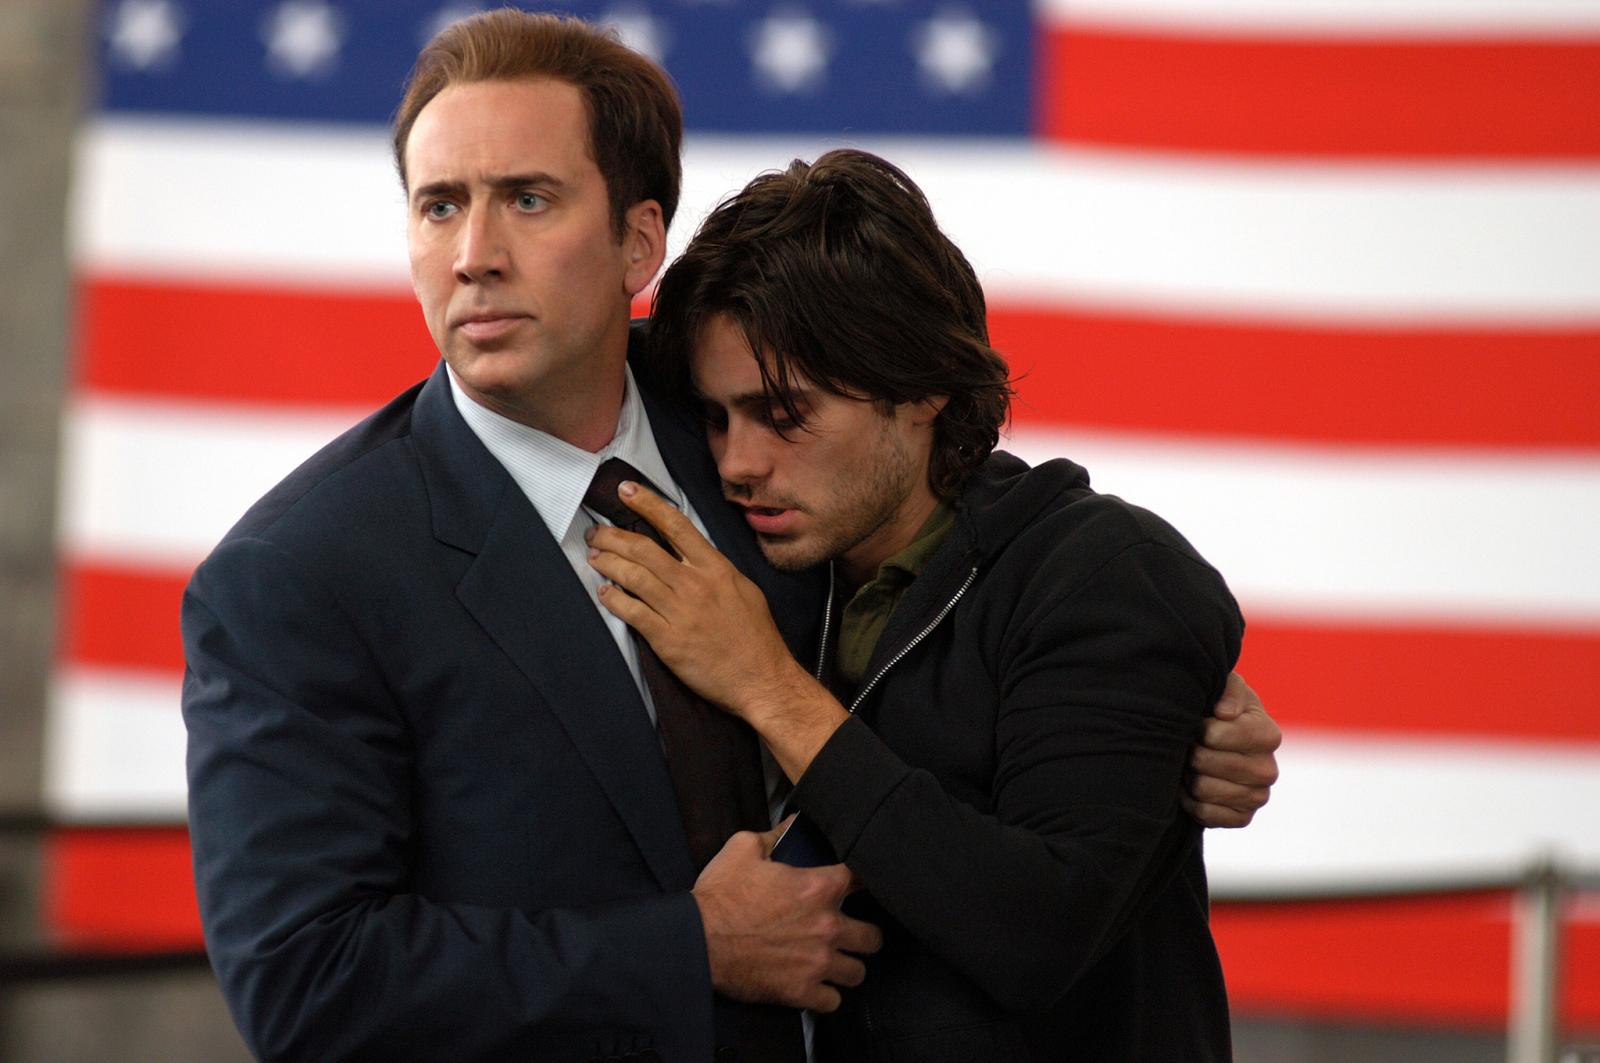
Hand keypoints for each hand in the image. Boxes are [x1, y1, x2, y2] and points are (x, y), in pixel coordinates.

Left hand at [586, 479, 801, 715]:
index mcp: (716, 568)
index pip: (676, 525)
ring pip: (633, 577)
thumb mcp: (744, 589)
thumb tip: (693, 554)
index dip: (647, 504)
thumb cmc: (756, 636)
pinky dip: (614, 599)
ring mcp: (680, 612)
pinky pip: (632, 612)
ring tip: (594, 557)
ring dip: (608, 563)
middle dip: (613, 536)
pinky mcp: (667, 640)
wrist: (762, 678)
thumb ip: (716, 569)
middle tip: (595, 533)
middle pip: (645, 549)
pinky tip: (603, 592)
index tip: (626, 491)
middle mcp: (695, 584)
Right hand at [693, 819, 882, 1011]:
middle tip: (850, 934)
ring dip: (847, 967)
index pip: (861, 880)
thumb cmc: (720, 897)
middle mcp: (826, 925)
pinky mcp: (801, 991)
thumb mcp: (743, 849)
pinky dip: (826, 996)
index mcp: (818, 888)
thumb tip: (791, 825)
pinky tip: (816, 987)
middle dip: (863, 935)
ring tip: (835, 963)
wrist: (698, 940)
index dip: (860, 882)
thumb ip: (774, 835)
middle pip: (872, 937)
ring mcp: (816, 962)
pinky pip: (833, 1002)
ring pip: (857, 973)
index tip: (856, 888)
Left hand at [1183, 671, 1280, 827]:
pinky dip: (1191, 802)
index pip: (1216, 736)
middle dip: (1189, 752)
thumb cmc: (1218, 709)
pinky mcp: (1243, 818)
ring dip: (1187, 776)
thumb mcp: (1225, 686)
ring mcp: (1258, 797)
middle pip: (1204, 762)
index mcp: (1268, 734)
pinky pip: (1206, 814)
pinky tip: (1192, 788)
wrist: (1212, 742)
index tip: (1199, 724)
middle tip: (1190, 746)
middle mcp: (1268, 769)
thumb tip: (1225, 713)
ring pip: (1203, 789)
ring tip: (1190, 764)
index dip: (1198, 730)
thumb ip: (1228, 689)